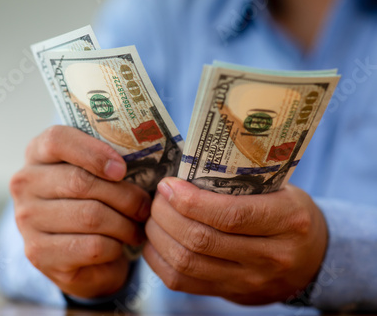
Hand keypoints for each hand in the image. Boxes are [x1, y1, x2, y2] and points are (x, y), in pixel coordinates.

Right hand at [10, 125, 150, 298]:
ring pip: (90, 216)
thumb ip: (109, 161)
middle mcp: (24, 183)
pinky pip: (92, 246)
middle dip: (124, 196)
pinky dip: (115, 247)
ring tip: (137, 227)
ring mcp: (26, 220)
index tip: (122, 169)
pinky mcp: (39, 253)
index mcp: (37, 153)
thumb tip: (145, 164)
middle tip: (144, 206)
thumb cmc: (92, 201)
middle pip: (79, 182)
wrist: (76, 254)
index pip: (57, 140)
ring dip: (125, 224)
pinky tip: (119, 246)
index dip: (93, 152)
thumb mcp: (95, 173)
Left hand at [143, 177, 327, 304]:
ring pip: (186, 263)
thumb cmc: (288, 212)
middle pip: (201, 240)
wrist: (314, 259)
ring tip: (153, 216)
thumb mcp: (278, 189)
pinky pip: (181, 282)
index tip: (169, 184)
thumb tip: (184, 171)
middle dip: (167, 215)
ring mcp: (250, 282)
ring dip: (159, 236)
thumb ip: (239, 182)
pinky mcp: (231, 294)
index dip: (190, 200)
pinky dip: (159, 259)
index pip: (230, 215)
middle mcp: (271, 256)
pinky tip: (156, 240)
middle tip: (157, 197)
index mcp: (287, 220)